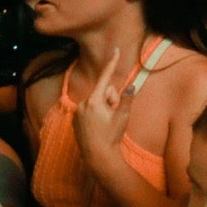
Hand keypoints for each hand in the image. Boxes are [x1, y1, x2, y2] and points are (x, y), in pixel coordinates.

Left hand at [73, 47, 136, 166]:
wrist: (98, 156)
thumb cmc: (112, 136)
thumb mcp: (123, 117)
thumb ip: (126, 99)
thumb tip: (131, 86)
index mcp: (94, 101)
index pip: (105, 77)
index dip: (112, 63)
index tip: (115, 50)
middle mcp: (83, 104)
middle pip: (103, 92)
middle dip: (111, 99)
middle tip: (114, 114)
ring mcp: (77, 112)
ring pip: (96, 101)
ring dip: (104, 108)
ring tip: (106, 123)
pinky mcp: (75, 119)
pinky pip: (89, 109)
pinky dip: (96, 113)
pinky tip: (98, 127)